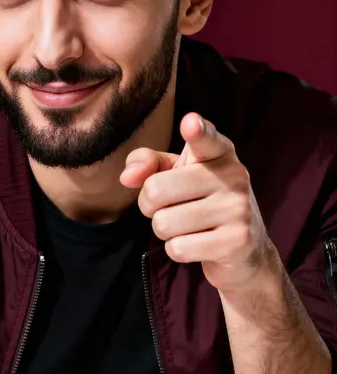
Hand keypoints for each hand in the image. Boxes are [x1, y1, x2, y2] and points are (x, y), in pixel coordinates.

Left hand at [120, 113, 276, 292]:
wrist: (244, 250)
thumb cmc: (200, 203)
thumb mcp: (176, 175)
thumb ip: (148, 164)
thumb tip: (127, 176)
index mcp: (219, 153)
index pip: (206, 139)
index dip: (197, 131)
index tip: (190, 122)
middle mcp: (233, 176)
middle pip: (156, 190)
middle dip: (150, 206)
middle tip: (171, 208)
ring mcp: (238, 209)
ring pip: (164, 223)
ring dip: (165, 231)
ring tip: (187, 227)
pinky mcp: (237, 241)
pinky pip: (178, 248)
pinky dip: (177, 250)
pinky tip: (197, 244)